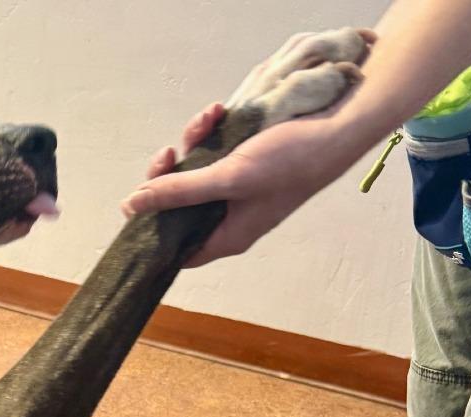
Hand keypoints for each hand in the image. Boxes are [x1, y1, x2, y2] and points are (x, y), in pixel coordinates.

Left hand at [122, 106, 362, 266]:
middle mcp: (228, 220)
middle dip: (168, 178)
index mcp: (226, 237)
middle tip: (168, 153)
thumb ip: (179, 191)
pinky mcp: (244, 165)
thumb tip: (132, 205)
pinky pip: (213, 155)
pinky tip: (216, 113)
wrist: (339, 126)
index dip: (153, 231)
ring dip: (192, 145)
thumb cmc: (290, 162)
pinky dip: (209, 134)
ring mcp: (237, 192)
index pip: (176, 249)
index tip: (137, 204)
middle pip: (179, 209)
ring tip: (206, 119)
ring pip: (194, 176)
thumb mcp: (228, 177)